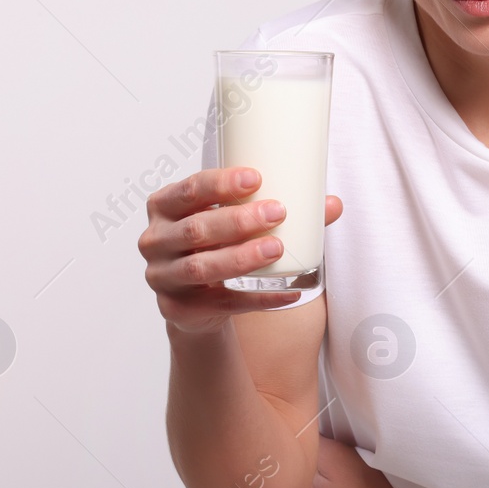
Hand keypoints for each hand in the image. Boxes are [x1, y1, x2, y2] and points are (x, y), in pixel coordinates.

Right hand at [138, 166, 343, 334]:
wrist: (198, 300)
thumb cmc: (218, 245)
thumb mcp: (237, 222)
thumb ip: (277, 210)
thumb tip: (333, 203)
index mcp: (165, 207)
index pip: (189, 189)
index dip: (220, 183)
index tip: (256, 178)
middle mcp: (155, 241)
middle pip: (195, 229)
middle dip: (237, 220)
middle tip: (278, 213)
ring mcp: (162, 277)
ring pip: (201, 268)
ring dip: (241, 257)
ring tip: (277, 248)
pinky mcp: (177, 310)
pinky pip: (221, 304)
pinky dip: (258, 299)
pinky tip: (288, 292)